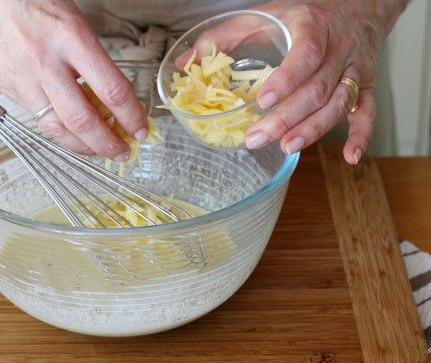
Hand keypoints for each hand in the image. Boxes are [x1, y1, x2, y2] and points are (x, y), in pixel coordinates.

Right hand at [0, 0, 148, 159]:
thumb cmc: (31, 0)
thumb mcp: (73, 20)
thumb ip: (91, 58)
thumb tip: (112, 96)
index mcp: (70, 38)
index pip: (111, 90)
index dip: (131, 116)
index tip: (140, 128)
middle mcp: (45, 62)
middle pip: (82, 120)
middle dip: (107, 144)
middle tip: (122, 151)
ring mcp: (23, 78)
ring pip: (57, 129)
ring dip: (82, 146)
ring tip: (98, 149)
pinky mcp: (7, 88)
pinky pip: (37, 119)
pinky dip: (58, 130)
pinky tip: (71, 131)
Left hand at [199, 0, 406, 163]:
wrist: (357, 5)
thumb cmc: (304, 14)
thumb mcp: (264, 15)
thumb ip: (223, 36)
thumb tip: (185, 61)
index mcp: (312, 27)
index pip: (306, 55)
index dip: (287, 80)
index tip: (263, 101)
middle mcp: (339, 49)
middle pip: (316, 89)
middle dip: (286, 118)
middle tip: (256, 138)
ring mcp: (355, 69)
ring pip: (339, 104)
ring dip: (314, 130)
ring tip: (287, 147)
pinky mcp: (366, 85)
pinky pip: (367, 112)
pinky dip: (361, 136)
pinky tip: (349, 157)